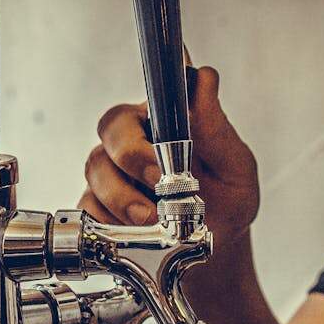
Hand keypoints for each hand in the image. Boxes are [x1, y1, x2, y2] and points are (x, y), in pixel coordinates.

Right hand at [78, 64, 259, 240]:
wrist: (219, 244)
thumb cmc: (227, 199)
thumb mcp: (234, 165)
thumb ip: (217, 128)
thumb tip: (205, 78)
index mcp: (162, 123)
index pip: (141, 101)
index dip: (140, 121)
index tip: (162, 148)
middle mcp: (132, 143)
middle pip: (110, 130)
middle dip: (132, 158)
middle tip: (160, 184)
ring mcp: (113, 175)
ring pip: (96, 170)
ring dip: (121, 196)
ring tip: (152, 218)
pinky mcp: (102, 207)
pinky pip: (89, 208)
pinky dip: (110, 221)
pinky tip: (135, 231)